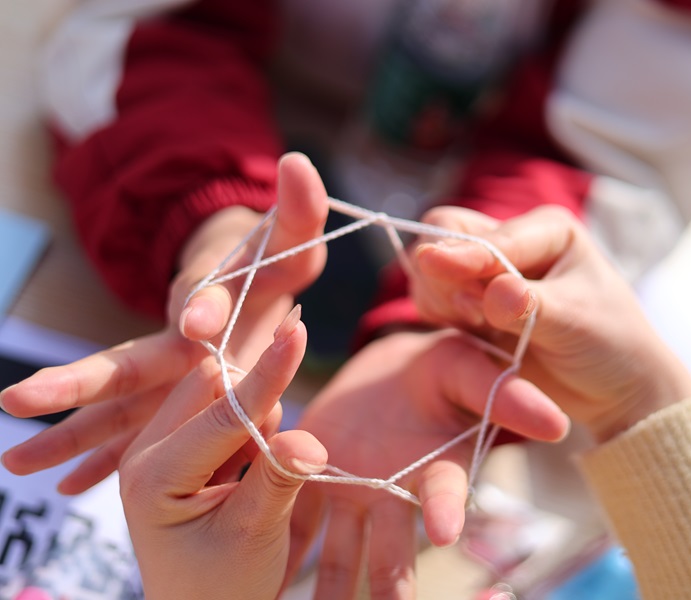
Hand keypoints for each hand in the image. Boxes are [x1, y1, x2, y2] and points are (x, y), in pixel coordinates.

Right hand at [1, 153, 328, 491]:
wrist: (249, 276)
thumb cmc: (270, 257)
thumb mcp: (291, 234)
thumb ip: (298, 205)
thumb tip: (298, 162)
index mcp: (211, 295)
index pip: (206, 296)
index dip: (206, 303)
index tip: (199, 321)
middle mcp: (180, 339)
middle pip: (129, 362)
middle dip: (80, 381)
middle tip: (22, 397)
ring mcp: (172, 374)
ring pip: (119, 409)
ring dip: (72, 434)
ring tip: (17, 464)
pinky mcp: (175, 400)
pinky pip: (137, 435)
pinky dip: (103, 458)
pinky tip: (65, 488)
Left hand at [120, 305, 326, 599]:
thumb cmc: (222, 589)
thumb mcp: (255, 537)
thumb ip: (279, 480)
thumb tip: (312, 439)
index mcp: (153, 477)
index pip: (222, 411)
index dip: (268, 374)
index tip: (299, 330)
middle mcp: (146, 455)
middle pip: (211, 387)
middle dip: (256, 398)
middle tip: (273, 450)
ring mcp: (158, 450)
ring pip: (216, 395)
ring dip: (252, 416)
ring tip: (254, 476)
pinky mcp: (177, 453)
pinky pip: (218, 414)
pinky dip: (246, 428)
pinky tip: (249, 468)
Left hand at [287, 330, 568, 599]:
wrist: (392, 372)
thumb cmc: (441, 370)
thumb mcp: (468, 370)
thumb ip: (504, 395)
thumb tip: (558, 422)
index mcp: (435, 466)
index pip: (444, 490)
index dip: (447, 508)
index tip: (447, 530)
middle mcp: (394, 495)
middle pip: (392, 552)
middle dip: (390, 589)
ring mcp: (352, 495)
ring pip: (342, 557)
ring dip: (332, 594)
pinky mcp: (314, 486)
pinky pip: (296, 526)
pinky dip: (282, 557)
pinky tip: (264, 586)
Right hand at [410, 205, 690, 441]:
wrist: (615, 389)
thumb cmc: (611, 345)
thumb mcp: (575, 323)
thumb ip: (530, 307)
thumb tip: (492, 292)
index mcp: (547, 231)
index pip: (489, 235)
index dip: (462, 254)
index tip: (432, 263)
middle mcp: (514, 243)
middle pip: (448, 235)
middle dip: (444, 270)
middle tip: (466, 313)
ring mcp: (489, 275)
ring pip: (435, 268)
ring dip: (442, 297)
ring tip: (476, 327)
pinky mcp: (473, 307)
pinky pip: (436, 301)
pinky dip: (440, 315)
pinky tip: (471, 335)